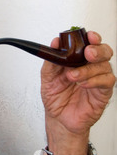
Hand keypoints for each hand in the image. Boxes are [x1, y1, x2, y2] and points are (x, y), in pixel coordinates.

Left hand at [40, 31, 114, 154]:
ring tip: (73, 76)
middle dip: (97, 50)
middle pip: (103, 51)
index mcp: (78, 60)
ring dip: (88, 69)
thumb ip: (51, 59)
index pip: (90, 43)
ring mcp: (98, 79)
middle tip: (87, 53)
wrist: (58, 118)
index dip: (92, 37)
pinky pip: (106, 82)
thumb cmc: (55, 97)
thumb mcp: (47, 76)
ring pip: (104, 66)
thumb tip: (55, 42)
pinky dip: (94, 80)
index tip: (88, 36)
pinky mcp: (103, 92)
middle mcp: (90, 67)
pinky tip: (83, 84)